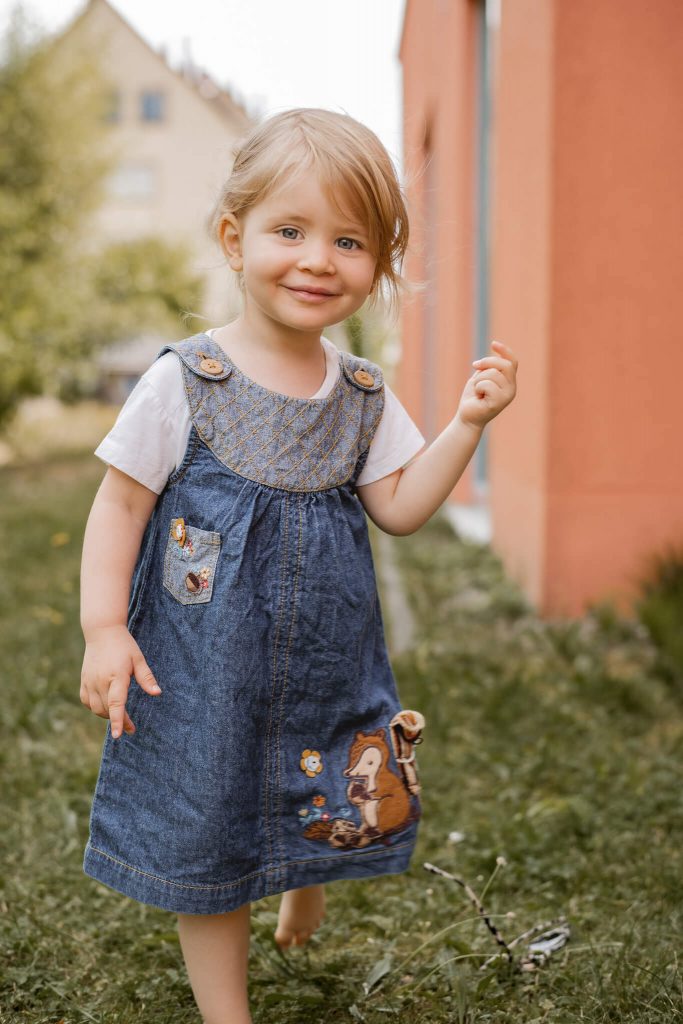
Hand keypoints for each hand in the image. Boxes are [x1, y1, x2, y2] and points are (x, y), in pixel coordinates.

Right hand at [80, 624, 161, 738]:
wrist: (102, 632)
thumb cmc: (124, 645)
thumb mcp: (138, 659)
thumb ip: (147, 678)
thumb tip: (157, 693)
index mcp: (116, 676)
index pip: (116, 703)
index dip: (118, 721)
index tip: (118, 735)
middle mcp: (100, 681)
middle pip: (108, 710)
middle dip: (119, 721)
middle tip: (131, 727)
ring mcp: (89, 681)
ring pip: (96, 708)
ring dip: (107, 715)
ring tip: (120, 715)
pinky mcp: (83, 681)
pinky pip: (87, 701)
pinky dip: (95, 708)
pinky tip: (105, 706)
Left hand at [456, 340, 517, 430]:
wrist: (467, 416)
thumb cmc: (473, 397)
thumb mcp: (481, 377)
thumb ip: (489, 367)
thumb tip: (494, 352)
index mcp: (509, 381)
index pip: (513, 362)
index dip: (505, 351)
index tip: (493, 343)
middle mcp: (512, 388)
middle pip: (504, 364)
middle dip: (487, 362)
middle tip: (475, 366)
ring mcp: (507, 396)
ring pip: (493, 373)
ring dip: (479, 379)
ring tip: (477, 390)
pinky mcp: (499, 402)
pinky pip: (487, 384)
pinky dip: (478, 387)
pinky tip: (478, 397)